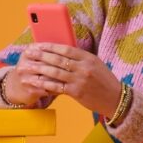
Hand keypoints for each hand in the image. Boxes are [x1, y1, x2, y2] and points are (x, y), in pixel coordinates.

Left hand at [6, 43, 121, 116]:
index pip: (66, 49)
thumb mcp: (96, 65)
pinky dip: (44, 84)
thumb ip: (80, 59)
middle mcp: (83, 67)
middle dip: (40, 55)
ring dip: (39, 69)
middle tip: (28, 53)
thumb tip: (61, 52)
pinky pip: (56, 87)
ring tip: (26, 67)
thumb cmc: (104, 81)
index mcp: (88, 58)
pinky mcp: (76, 92)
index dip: (50, 46)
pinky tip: (35, 82)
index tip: (38, 45)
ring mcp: (80, 80)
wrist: (115, 98)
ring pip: (55, 72)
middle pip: (57, 59)